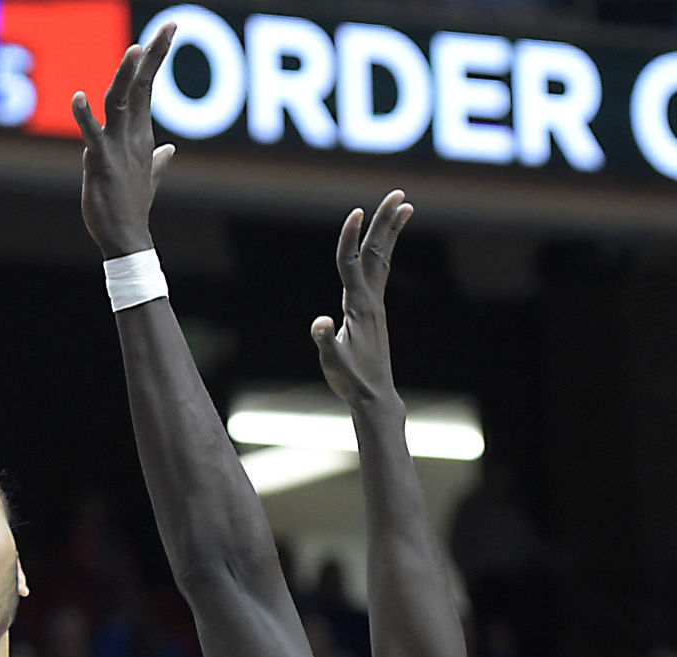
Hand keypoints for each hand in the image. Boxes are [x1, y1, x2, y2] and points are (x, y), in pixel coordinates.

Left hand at [73, 26, 177, 260]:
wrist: (126, 239)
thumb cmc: (133, 209)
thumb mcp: (148, 179)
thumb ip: (157, 161)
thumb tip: (169, 151)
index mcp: (141, 136)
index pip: (148, 88)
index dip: (156, 58)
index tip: (167, 29)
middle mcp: (133, 136)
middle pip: (141, 87)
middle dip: (154, 56)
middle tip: (167, 28)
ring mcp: (117, 148)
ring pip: (121, 103)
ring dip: (126, 76)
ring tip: (134, 50)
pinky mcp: (100, 162)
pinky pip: (91, 134)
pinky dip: (83, 115)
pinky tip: (77, 97)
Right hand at [310, 190, 411, 408]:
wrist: (374, 396)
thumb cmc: (351, 382)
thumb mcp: (332, 364)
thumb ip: (324, 343)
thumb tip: (319, 323)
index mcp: (359, 307)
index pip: (351, 264)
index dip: (351, 238)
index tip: (356, 212)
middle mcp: (371, 300)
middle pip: (376, 252)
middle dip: (385, 222)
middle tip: (398, 193)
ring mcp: (374, 304)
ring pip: (382, 258)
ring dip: (390, 231)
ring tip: (404, 205)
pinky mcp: (374, 310)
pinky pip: (380, 272)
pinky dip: (384, 251)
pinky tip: (385, 244)